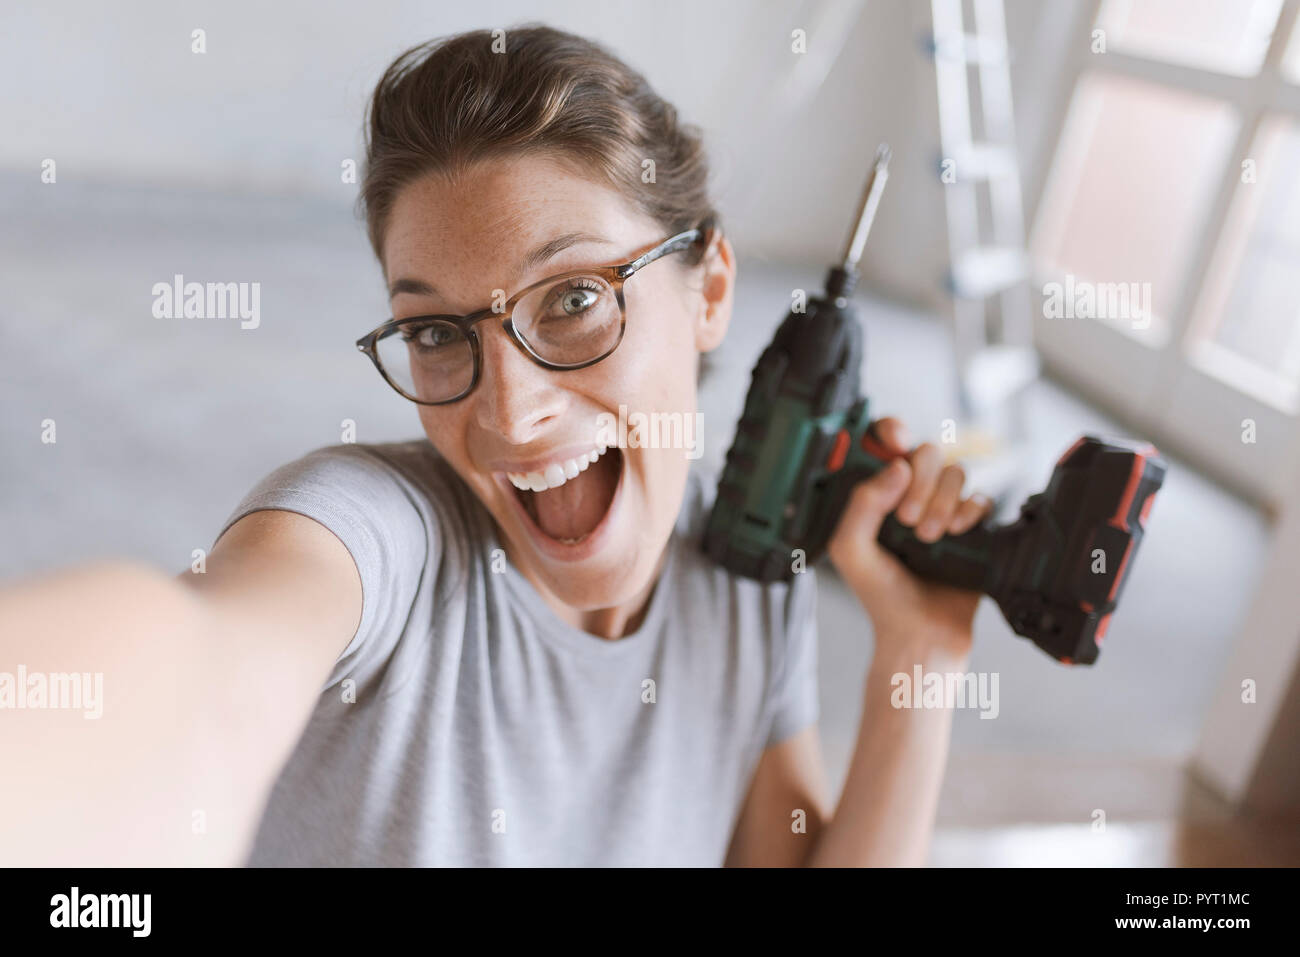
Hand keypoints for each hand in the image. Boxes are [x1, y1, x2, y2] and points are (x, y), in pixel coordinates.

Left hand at [826, 417, 992, 661]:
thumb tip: (896, 467)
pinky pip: (981, 497)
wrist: (919, 633)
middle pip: (927, 452)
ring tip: (927, 538)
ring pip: (956, 471)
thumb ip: (862, 504)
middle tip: (906, 520)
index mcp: (876, 494)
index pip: (884, 443)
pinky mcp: (972, 525)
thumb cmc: (880, 595)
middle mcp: (909, 495)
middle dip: (920, 482)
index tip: (896, 439)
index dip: (892, 429)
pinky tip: (955, 535)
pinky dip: (969, 512)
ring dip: (942, 503)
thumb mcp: (850, 549)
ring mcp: (942, 507)